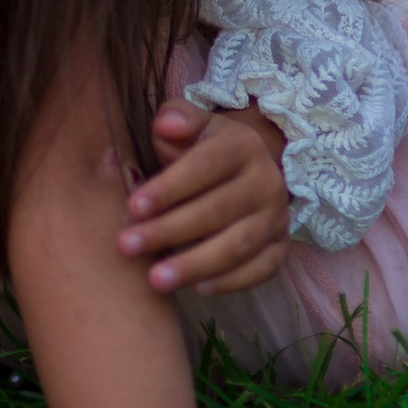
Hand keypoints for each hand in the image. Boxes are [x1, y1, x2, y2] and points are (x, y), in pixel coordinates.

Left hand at [117, 99, 290, 295]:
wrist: (245, 169)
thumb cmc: (200, 148)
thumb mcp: (190, 125)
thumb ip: (176, 119)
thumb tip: (167, 125)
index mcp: (242, 146)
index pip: (203, 167)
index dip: (168, 188)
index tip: (132, 208)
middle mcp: (267, 182)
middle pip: (216, 211)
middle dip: (168, 231)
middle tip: (126, 247)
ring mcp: (277, 218)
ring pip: (237, 246)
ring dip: (194, 264)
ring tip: (155, 279)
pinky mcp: (280, 247)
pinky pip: (259, 270)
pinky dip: (229, 282)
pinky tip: (195, 289)